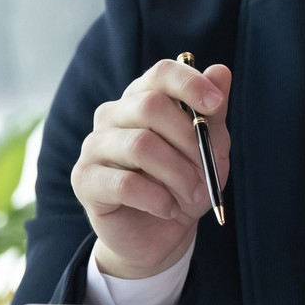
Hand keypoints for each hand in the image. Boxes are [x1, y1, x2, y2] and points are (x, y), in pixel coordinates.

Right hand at [72, 58, 232, 280]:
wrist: (161, 233)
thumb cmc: (185, 183)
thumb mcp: (211, 150)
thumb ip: (213, 114)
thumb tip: (220, 71)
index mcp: (144, 98)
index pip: (161, 73)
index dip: (189, 84)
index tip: (216, 104)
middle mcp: (113, 115)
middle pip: (151, 106)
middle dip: (190, 142)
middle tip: (208, 173)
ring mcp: (94, 145)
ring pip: (140, 145)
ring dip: (178, 174)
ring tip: (194, 195)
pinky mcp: (84, 179)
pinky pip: (125, 183)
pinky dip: (158, 199)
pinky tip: (168, 208)